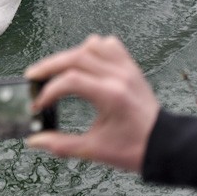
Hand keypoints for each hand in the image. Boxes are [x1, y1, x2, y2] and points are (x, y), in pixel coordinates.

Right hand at [24, 34, 159, 173]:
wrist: (163, 144)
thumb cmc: (134, 148)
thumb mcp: (94, 150)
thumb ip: (61, 144)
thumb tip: (35, 140)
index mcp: (111, 95)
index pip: (71, 80)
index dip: (48, 91)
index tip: (38, 104)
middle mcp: (119, 75)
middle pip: (76, 57)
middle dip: (49, 66)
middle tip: (33, 76)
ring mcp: (126, 68)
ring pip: (91, 46)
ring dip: (70, 55)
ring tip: (57, 70)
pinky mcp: (130, 66)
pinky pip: (109, 45)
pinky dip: (93, 49)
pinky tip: (84, 62)